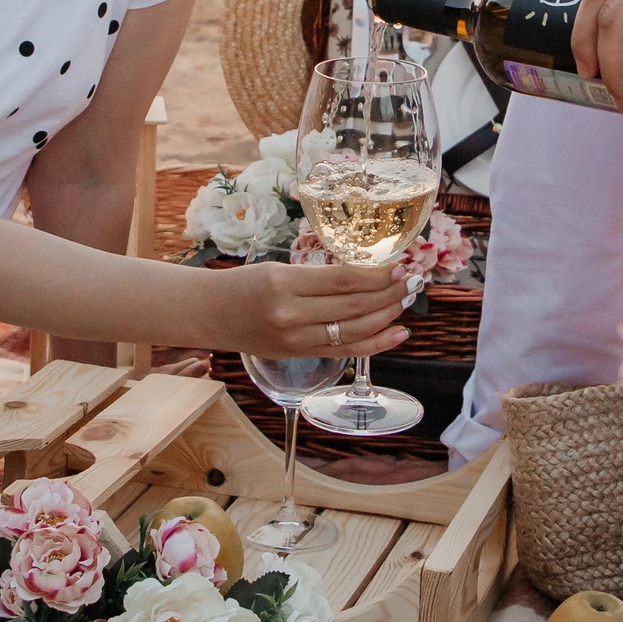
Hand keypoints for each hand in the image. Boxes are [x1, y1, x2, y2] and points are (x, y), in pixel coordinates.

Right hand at [215, 260, 410, 359]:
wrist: (209, 314)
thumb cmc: (243, 285)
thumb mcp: (278, 270)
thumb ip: (318, 278)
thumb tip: (366, 277)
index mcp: (285, 283)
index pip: (343, 280)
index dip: (377, 276)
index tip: (399, 267)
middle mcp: (291, 314)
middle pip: (353, 305)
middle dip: (389, 294)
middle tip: (413, 283)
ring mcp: (295, 339)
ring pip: (354, 330)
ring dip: (387, 316)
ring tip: (407, 302)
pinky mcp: (298, 354)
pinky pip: (344, 351)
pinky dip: (375, 344)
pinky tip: (397, 333)